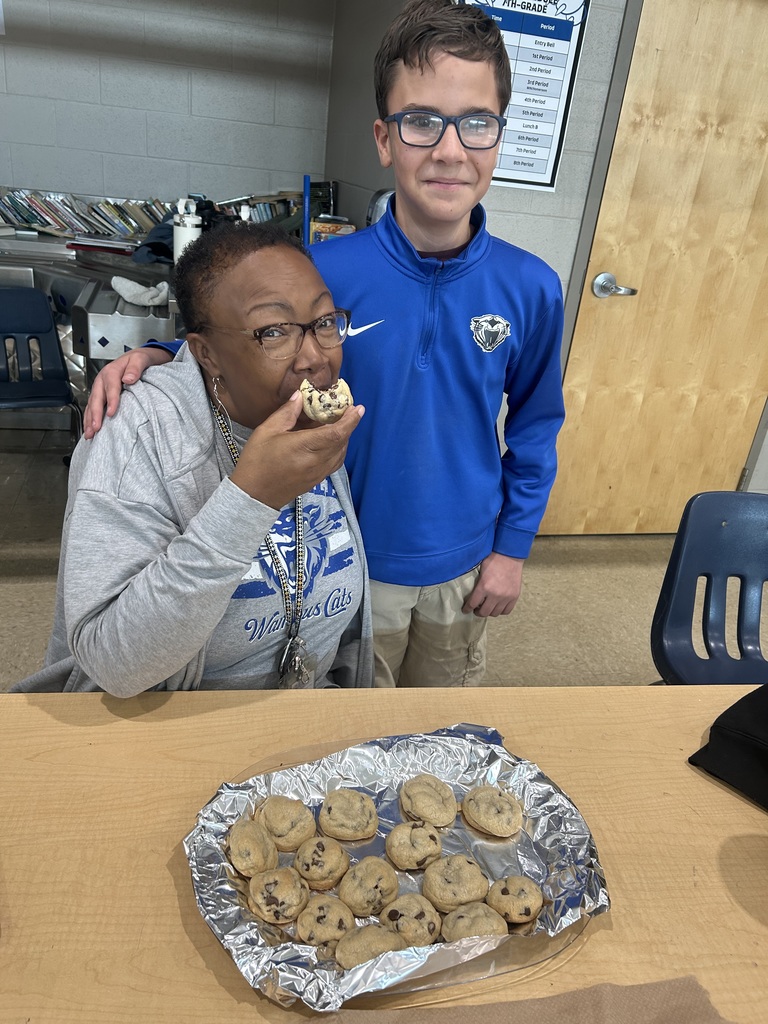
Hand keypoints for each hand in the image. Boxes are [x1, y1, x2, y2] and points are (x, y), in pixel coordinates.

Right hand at [83, 347, 172, 437]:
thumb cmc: (138, 360)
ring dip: (89, 420)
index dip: (111, 400)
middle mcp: (102, 380)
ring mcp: (99, 388)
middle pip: (97, 398)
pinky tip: (90, 429)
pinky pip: (93, 407)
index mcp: (111, 371)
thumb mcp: (140, 359)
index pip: (111, 387)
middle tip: (96, 428)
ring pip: (92, 405)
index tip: (112, 412)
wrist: (136, 358)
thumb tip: (129, 379)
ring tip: (90, 434)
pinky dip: (90, 419)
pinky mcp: (100, 395)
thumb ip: (135, 368)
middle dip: (95, 414)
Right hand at [231, 392, 364, 507]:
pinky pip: (335, 463)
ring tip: (340, 423)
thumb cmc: (256, 462)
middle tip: (347, 410)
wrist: (253, 495)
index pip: (336, 433)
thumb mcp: (266, 431)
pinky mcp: (316, 480)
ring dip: (344, 438)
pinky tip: (331, 442)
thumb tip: (300, 397)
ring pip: (341, 453)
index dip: (350, 420)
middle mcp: (316, 462)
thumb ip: (286, 413)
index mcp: (305, 447)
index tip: (358, 408)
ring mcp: (318, 473)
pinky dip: (338, 450)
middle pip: (342, 442)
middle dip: (348, 425)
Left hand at [462, 552, 523, 616]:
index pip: (472, 604)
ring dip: (489, 612)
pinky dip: (500, 611)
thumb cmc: (492, 559)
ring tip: (487, 607)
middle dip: (478, 612)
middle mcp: (495, 595)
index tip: (465, 610)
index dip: (467, 609)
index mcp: (484, 587)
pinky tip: (497, 607)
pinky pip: (507, 611)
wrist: (510, 555)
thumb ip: (476, 584)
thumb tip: (470, 594)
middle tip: (476, 609)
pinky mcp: (514, 596)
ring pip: (495, 613)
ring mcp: (506, 597)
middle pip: (484, 612)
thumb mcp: (480, 571)